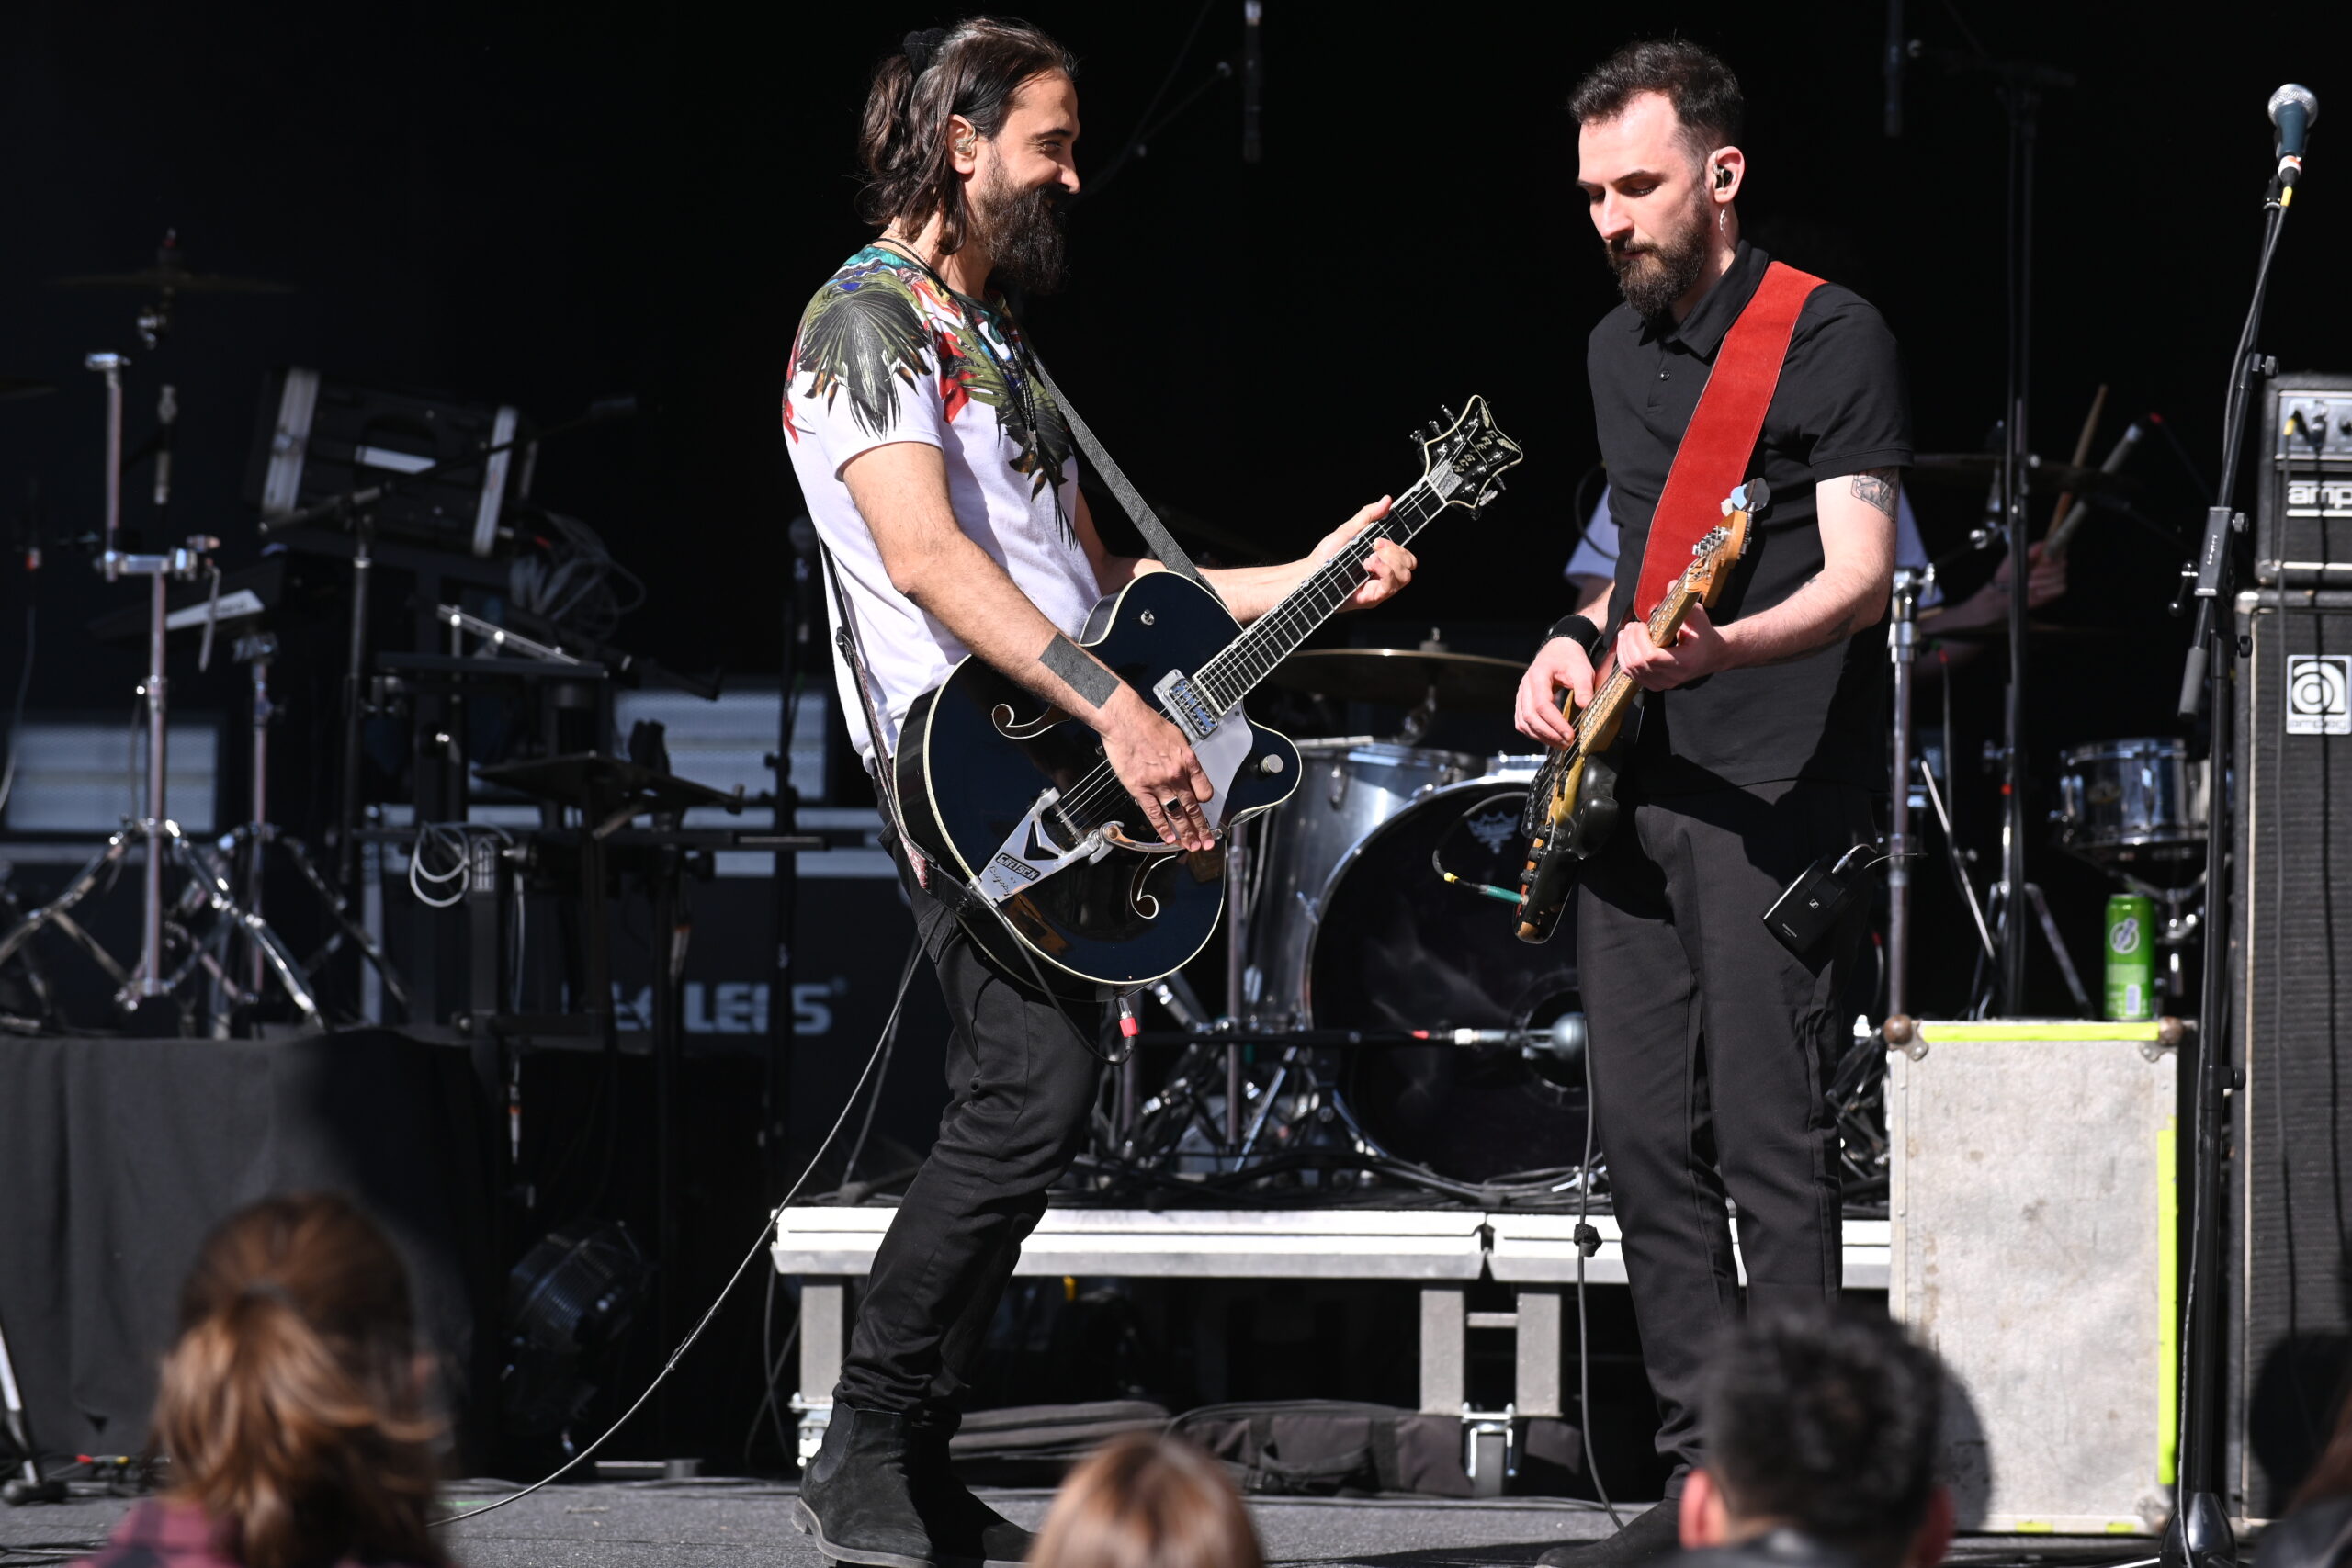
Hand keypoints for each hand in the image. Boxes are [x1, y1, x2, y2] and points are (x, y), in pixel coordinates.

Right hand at [1099, 691, 1215, 850]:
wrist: (1124, 720)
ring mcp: (1158, 784)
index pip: (1205, 790)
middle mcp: (1176, 774)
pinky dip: (1163, 828)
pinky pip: (1154, 813)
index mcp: (1188, 760)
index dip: (1205, 802)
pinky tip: (1169, 838)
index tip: (1205, 810)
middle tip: (1207, 842)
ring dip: (1185, 833)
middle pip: (1193, 807)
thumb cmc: (1147, 724)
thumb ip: (1183, 757)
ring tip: (1191, 845)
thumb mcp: (1177, 736)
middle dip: (1202, 828)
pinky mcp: (1140, 788)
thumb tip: (1187, 771)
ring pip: (1176, 814)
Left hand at [1307, 497, 1415, 609]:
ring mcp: (1379, 587)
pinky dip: (1383, 571)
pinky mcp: (1373, 598)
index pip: (1407, 555)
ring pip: (1405, 576)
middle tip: (1375, 546)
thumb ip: (1369, 516)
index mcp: (1381, 559)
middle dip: (1396, 551)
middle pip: (1410, 563)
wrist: (1311, 574)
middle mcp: (1383, 574)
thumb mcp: (1349, 530)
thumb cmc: (1326, 556)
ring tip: (1368, 558)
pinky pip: (1391, 586)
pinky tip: (1368, 565)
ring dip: (1389, 562)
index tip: (1382, 538)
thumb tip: (1387, 500)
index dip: (1401, 545)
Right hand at [1514, 635, 1597, 748]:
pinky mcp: (1522, 702)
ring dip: (1540, 736)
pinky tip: (1547, 738)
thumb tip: (1585, 707)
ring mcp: (1521, 694)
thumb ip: (1584, 688)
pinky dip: (1533, 733)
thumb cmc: (1569, 659)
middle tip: (1567, 743)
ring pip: (1524, 722)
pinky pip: (1522, 721)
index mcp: (1538, 676)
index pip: (1542, 705)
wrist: (1558, 650)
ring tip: (1559, 744)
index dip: (1555, 723)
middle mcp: (1525, 686)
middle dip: (1549, 734)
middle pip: (1530, 717)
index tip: (1570, 734)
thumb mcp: (1582, 669)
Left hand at [1616, 601, 1729, 690]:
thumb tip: (1670, 584)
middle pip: (1637, 663)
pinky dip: (1624, 657)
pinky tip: (1626, 642)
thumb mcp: (1699, 618)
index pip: (1651, 657)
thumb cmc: (1704, 635)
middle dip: (1630, 640)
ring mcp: (1662, 684)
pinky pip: (1630, 674)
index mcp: (1685, 662)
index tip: (1642, 624)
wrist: (1711, 655)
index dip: (1640, 639)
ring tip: (1628, 631)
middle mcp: (1672, 677)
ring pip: (1630, 669)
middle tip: (1633, 625)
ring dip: (1624, 647)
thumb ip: (1685, 603)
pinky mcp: (1654, 684)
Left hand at [1994, 541, 2068, 609]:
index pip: (2060, 550)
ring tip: (2030, 584)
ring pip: (2061, 577)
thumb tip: (2043, 544)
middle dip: (2047, 570)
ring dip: (2045, 581)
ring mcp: (2054, 578)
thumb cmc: (2008, 572)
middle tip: (2033, 573)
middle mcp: (2052, 565)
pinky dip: (2049, 590)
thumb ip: (2031, 551)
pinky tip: (2038, 592)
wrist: (2002, 590)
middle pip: (2062, 564)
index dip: (2055, 554)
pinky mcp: (2054, 590)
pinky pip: (2061, 588)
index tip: (2045, 560)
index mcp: (2044, 554)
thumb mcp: (2016, 558)